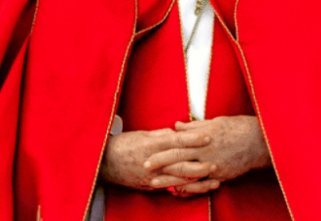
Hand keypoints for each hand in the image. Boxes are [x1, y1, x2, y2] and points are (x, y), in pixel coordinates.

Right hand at [100, 128, 215, 190]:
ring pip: (179, 179)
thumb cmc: (122, 145)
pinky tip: (197, 188)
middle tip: (216, 163)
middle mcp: (154, 161)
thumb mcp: (142, 135)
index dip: (193, 139)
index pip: (177, 141)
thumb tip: (178, 131)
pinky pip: (171, 188)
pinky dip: (185, 189)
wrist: (103, 163)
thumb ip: (161, 134)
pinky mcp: (151, 186)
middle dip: (200, 164)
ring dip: (198, 180)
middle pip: (181, 163)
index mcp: (152, 144)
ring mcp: (152, 176)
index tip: (208, 136)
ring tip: (214, 179)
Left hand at [146, 116, 270, 191]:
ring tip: (156, 184)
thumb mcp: (214, 122)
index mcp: (202, 136)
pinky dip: (189, 189)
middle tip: (145, 167)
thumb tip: (176, 126)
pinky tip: (178, 192)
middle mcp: (205, 151)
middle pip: (178, 158)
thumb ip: (193, 127)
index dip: (161, 149)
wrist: (259, 141)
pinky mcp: (221, 176)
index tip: (147, 152)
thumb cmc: (236, 127)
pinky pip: (202, 185)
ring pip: (187, 174)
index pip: (177, 143)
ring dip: (171, 179)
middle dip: (160, 164)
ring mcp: (213, 165)